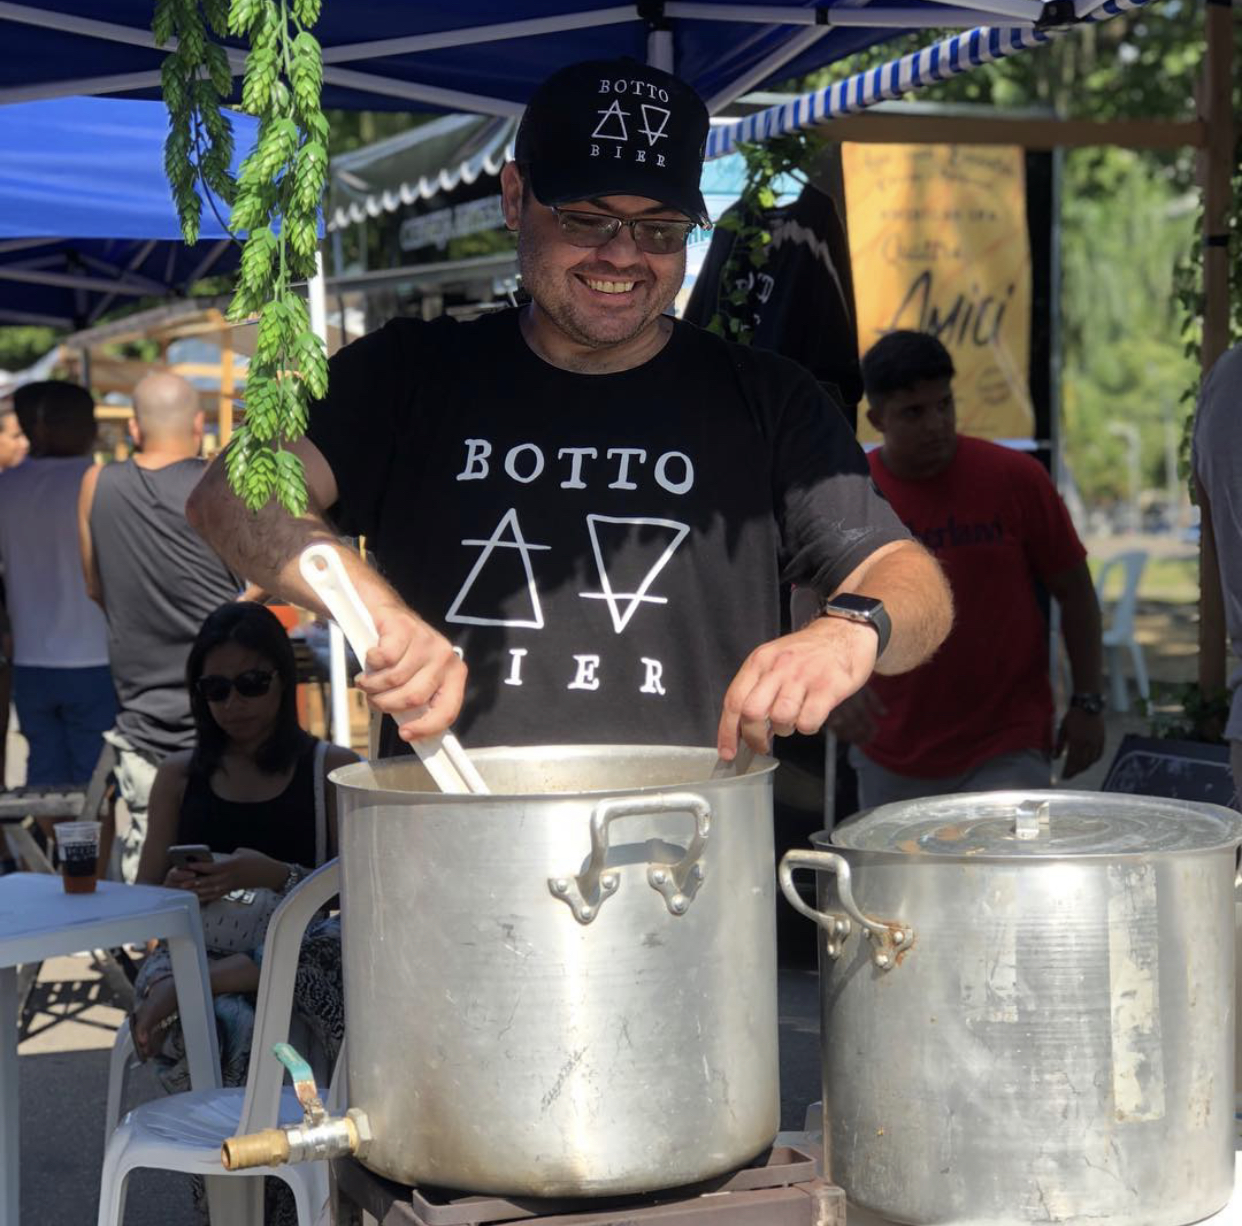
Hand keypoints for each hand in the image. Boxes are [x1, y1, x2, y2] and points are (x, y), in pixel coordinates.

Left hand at [176, 848, 285, 903]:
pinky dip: (205, 896)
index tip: (187, 865)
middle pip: (207, 881)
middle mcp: (228, 877)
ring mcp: (229, 885)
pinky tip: (197, 896)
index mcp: (231, 865)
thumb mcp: (242, 851)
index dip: (198, 867)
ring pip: (209, 890)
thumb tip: (218, 860)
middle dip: (193, 882)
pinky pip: (215, 894)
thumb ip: (228, 856)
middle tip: (180, 882)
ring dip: (196, 890)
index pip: (211, 867)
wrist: (269, 874)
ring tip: (185, 890)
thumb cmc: (258, 860)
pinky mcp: (231, 890)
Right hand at [352, 603, 467, 741]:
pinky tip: (370, 658)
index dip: (425, 727)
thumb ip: (417, 704)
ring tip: (368, 680)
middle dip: (386, 703)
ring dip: (372, 684)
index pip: (448, 710)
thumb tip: (412, 733)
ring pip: (394, 679)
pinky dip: (369, 662)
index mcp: (454, 674)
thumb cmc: (400, 653)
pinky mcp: (405, 628)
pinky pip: (382, 659)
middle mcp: (445, 657)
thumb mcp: (415, 679)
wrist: (384, 613)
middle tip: (374, 699)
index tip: (404, 734)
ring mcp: (427, 641)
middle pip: (413, 697)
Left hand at [717, 617, 878, 758]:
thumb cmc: (808, 653)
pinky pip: (808, 721)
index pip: (733, 700)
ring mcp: (803, 676)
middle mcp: (778, 667)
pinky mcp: (828, 687)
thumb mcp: (774, 660)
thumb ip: (757, 689)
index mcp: (760, 661)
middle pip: (751, 712)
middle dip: (754, 737)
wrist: (845, 631)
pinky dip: (807, 728)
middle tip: (762, 744)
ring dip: (784, 730)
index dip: (727, 732)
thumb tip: (743, 727)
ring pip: (780, 718)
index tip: (728, 752)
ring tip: (792, 722)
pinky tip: (811, 717)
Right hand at [825, 686, 886, 744]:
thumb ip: (874, 701)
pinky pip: (833, 729)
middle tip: (869, 740)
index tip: (875, 732)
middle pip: (856, 727)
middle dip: (863, 735)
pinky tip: (846, 738)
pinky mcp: (825, 715)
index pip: (865, 719)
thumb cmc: (848, 681)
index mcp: (856, 701)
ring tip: (861, 742)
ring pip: (845, 730)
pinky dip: (841, 735)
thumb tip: (884, 714)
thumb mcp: (862, 688)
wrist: (825, 678)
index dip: (871, 727)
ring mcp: (834, 712)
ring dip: (853, 738)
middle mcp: (845, 708)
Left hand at [1055, 707, 1105, 779]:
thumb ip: (1060, 745)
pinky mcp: (1102, 740)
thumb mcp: (1063, 729)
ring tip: (1077, 770)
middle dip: (1075, 771)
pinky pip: (1099, 754)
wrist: (1089, 705)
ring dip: (1084, 767)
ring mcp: (1097, 742)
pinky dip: (1094, 761)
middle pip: (1082, 763)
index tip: (1063, 777)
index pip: (1072, 761)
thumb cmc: (1073, 717)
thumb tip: (1054, 757)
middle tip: (1069, 776)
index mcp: (1077, 742)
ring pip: (1091, 761)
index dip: (1068, 771)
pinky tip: (1089, 763)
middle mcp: (1088, 744)